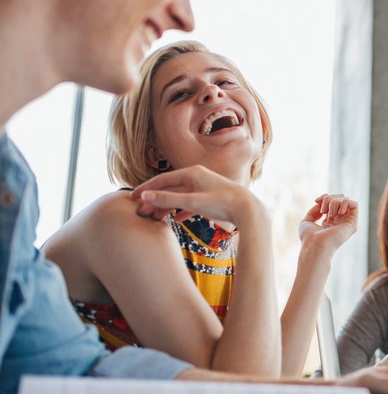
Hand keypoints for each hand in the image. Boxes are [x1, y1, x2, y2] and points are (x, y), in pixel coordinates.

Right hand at [131, 165, 261, 225]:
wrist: (248, 209)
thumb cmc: (222, 203)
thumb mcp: (192, 201)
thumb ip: (168, 200)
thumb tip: (146, 197)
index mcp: (192, 173)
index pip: (163, 179)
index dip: (146, 189)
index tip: (132, 198)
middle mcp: (198, 177)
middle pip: (169, 188)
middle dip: (154, 200)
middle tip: (139, 211)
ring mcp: (204, 188)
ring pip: (179, 197)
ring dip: (166, 207)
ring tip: (153, 217)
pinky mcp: (210, 199)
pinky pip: (191, 204)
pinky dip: (181, 211)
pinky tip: (175, 221)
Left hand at [298, 194, 357, 252]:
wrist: (315, 245)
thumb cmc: (309, 238)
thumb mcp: (307, 220)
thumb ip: (315, 211)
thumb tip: (321, 203)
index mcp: (331, 222)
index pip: (333, 201)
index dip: (325, 197)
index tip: (316, 201)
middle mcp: (340, 221)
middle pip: (339, 198)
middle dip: (329, 199)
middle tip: (323, 210)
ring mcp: (347, 222)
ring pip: (346, 200)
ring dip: (335, 202)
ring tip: (329, 214)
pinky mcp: (353, 223)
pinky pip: (354, 204)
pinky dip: (345, 203)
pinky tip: (338, 212)